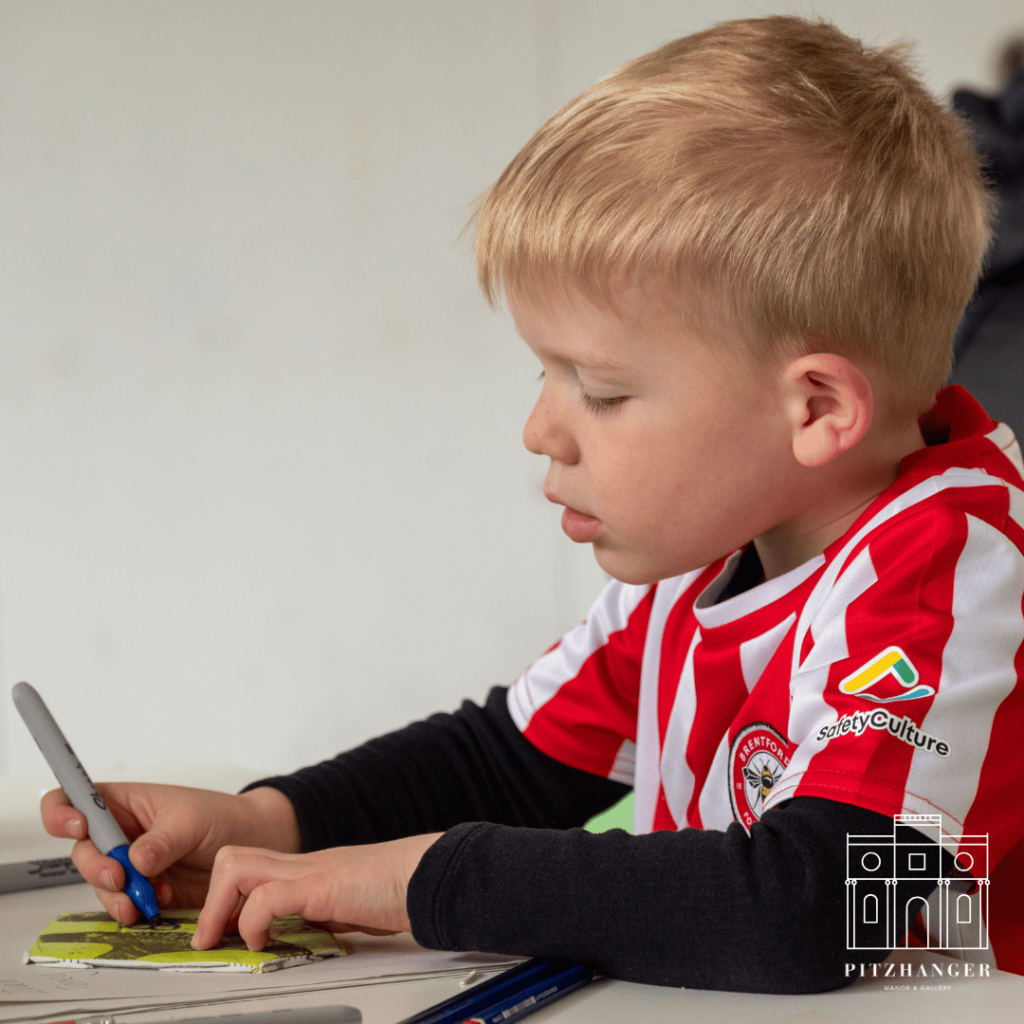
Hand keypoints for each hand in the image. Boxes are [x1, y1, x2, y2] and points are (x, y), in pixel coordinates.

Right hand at [41, 782, 300, 924]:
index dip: (62, 813)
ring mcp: (128, 865)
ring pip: (100, 884)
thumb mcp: (191, 820)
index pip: (75, 800)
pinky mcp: (142, 891)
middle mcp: (119, 834)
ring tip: (144, 898)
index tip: (77, 826)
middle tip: (120, 877)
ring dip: (115, 896)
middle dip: (96, 867)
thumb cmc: (219, 817)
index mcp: (124, 802)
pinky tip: (158, 903)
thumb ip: (162, 840)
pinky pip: (122, 905)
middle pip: (82, 851)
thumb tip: (134, 860)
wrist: (250, 844)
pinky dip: (134, 909)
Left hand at [191, 833, 442, 951]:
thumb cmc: (402, 889)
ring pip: (236, 867)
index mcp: (308, 870)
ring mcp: (310, 871)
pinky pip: (266, 897)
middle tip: (208, 936)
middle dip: (210, 901)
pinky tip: (263, 942)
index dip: (224, 899)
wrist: (430, 874)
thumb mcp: (350, 906)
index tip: (216, 931)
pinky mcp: (320, 885)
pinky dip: (253, 923)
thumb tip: (304, 936)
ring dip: (220, 908)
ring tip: (223, 939)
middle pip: (232, 857)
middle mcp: (302, 865)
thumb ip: (324, 915)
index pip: (250, 868)